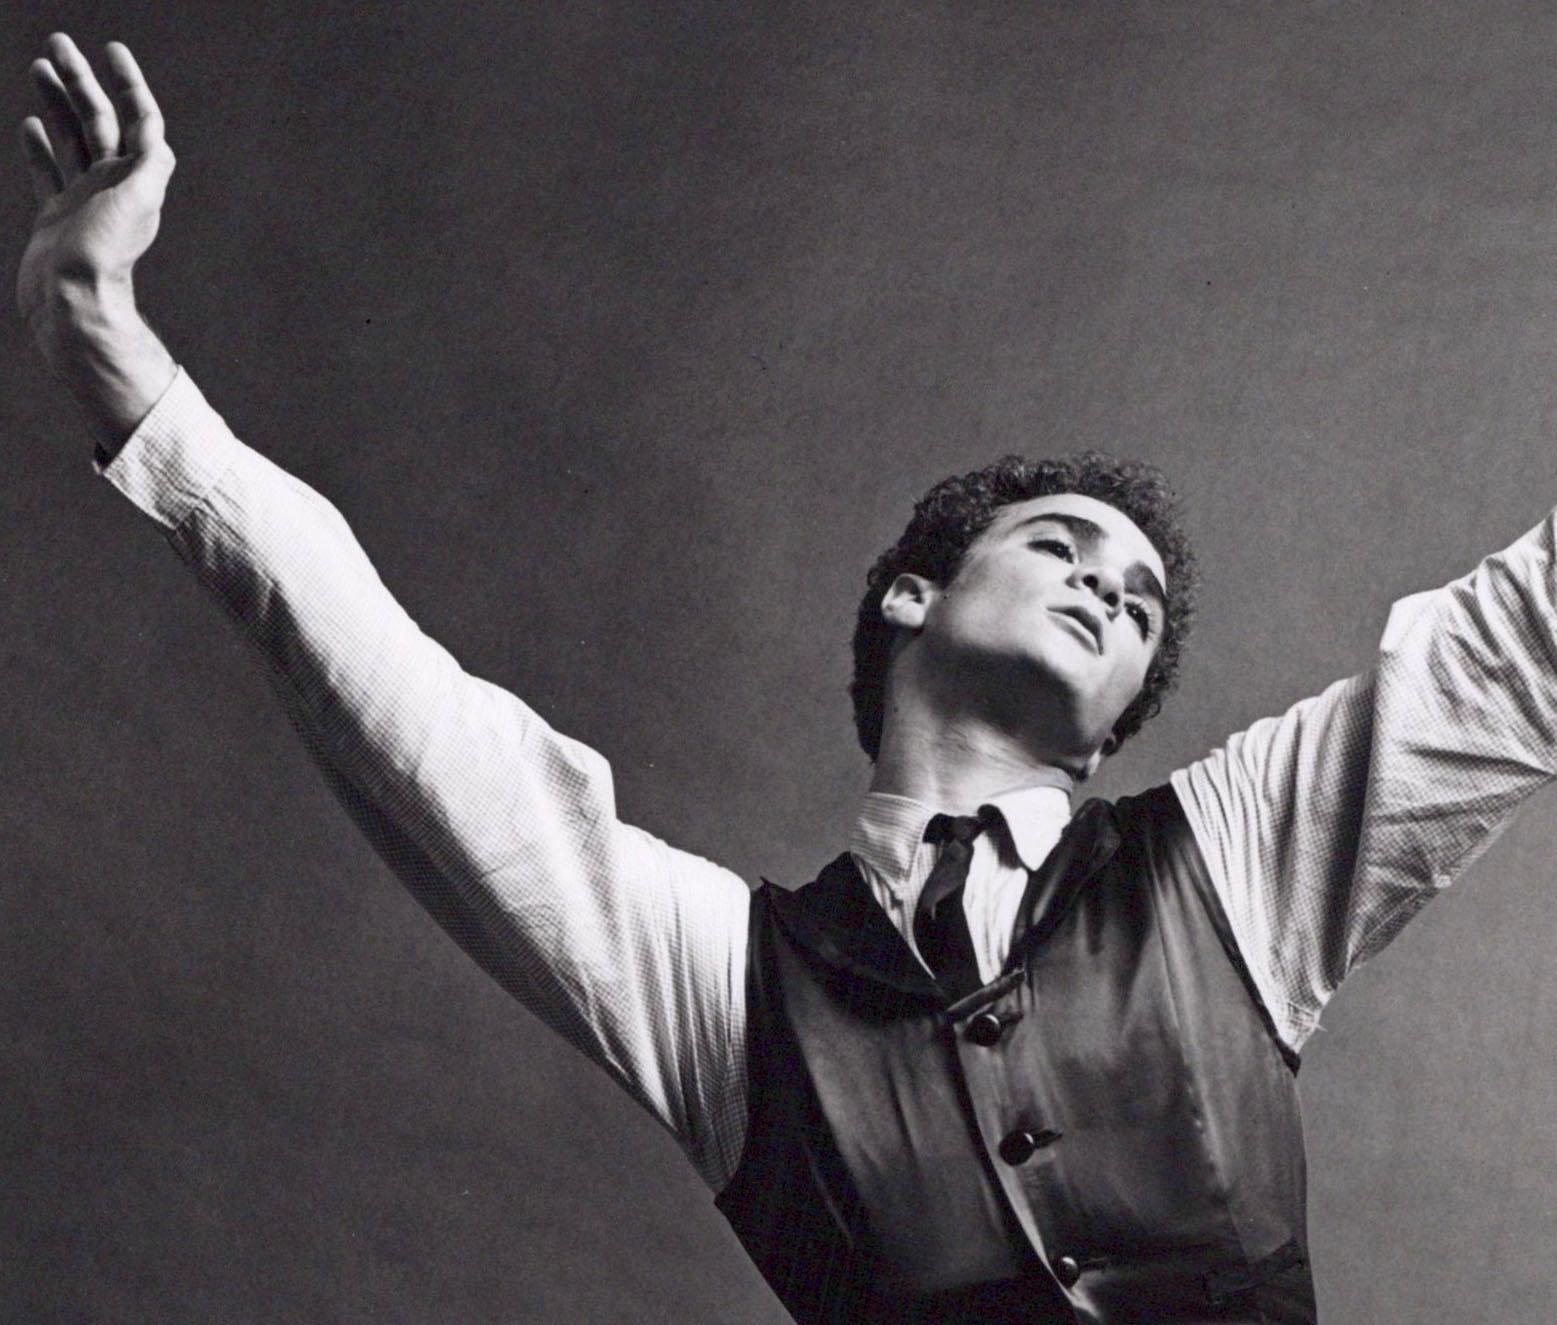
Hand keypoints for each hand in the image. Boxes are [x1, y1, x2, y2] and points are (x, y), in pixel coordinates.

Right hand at [16, 34, 173, 349]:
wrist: (72, 304)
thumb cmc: (102, 258)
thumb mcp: (136, 207)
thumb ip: (149, 171)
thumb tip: (158, 140)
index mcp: (135, 179)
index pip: (138, 120)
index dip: (128, 84)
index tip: (112, 50)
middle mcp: (113, 186)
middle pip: (98, 120)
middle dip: (80, 81)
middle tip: (57, 42)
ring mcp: (84, 199)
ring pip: (71, 138)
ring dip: (58, 103)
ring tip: (40, 67)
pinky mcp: (57, 215)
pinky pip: (49, 170)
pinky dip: (41, 145)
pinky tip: (31, 123)